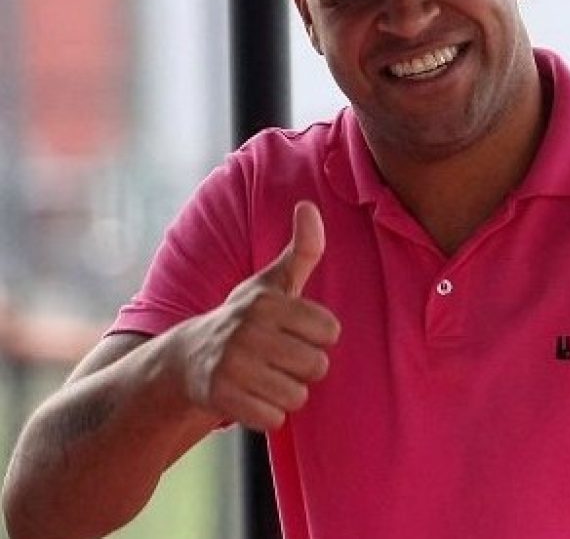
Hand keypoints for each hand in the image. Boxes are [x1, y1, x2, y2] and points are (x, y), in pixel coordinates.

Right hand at [173, 201, 340, 430]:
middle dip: (302, 368)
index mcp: (266, 301)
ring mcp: (232, 364)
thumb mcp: (271, 284)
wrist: (184, 360)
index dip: (317, 337)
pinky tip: (250, 398)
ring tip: (263, 377)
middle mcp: (247, 330)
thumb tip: (310, 206)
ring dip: (286, 393)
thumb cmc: (244, 320)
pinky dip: (267, 415)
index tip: (294, 333)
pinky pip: (274, 419)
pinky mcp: (220, 397)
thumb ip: (301, 250)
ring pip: (298, 396)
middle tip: (276, 359)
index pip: (330, 330)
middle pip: (318, 366)